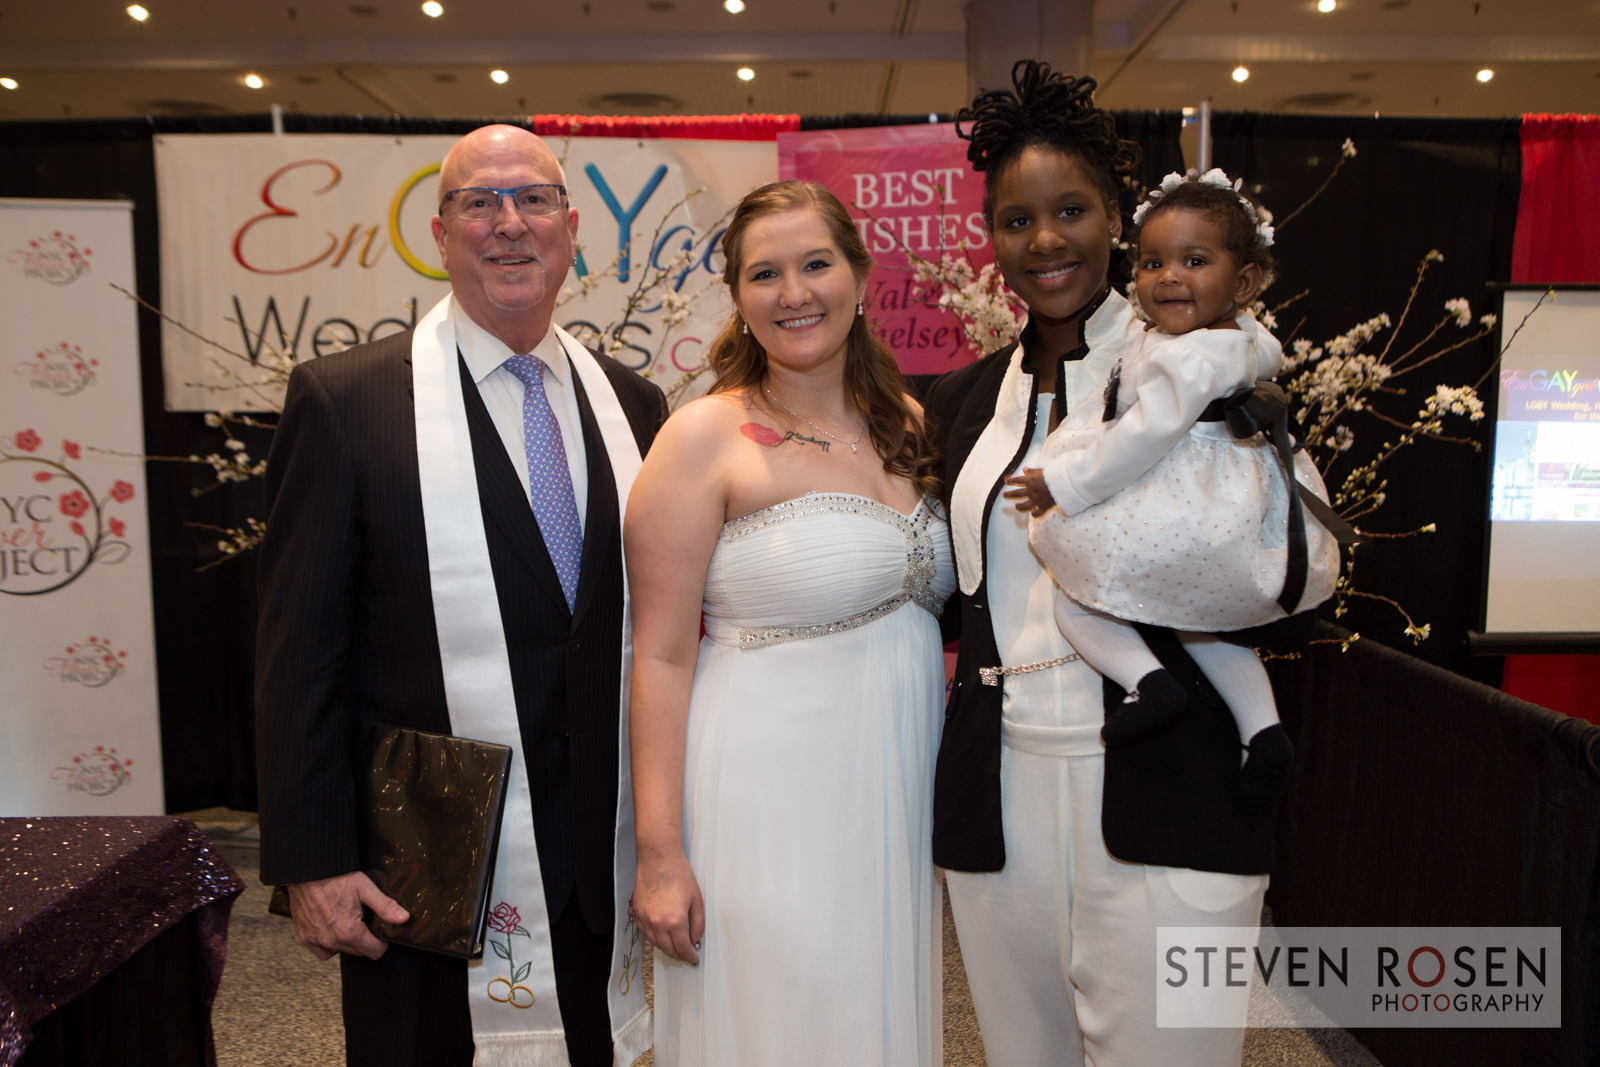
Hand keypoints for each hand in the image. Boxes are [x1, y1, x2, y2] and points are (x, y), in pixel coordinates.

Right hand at [286, 871, 409, 960]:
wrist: (307, 872)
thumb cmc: (334, 877)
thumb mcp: (365, 888)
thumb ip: (385, 906)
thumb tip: (403, 918)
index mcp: (349, 931)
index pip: (375, 952)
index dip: (382, 942)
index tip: (381, 930)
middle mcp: (332, 941)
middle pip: (359, 952)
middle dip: (366, 940)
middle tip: (364, 919)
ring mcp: (317, 941)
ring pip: (341, 951)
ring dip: (348, 942)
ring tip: (348, 920)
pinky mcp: (305, 938)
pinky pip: (322, 951)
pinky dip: (329, 944)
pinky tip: (334, 929)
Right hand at [632, 849, 704, 965]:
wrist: (659, 858)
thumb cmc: (678, 874)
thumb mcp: (697, 899)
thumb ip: (698, 923)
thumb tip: (695, 939)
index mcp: (675, 921)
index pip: (682, 948)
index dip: (689, 957)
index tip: (693, 959)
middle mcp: (658, 923)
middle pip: (668, 949)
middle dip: (678, 955)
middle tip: (685, 955)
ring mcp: (645, 918)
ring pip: (655, 943)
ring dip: (666, 948)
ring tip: (674, 947)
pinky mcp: (637, 912)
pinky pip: (645, 932)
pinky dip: (653, 937)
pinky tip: (660, 936)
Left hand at [1001, 467, 1054, 515]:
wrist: (1065, 483)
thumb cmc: (1055, 474)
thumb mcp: (1042, 470)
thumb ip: (1032, 471)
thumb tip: (1025, 469)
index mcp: (1030, 480)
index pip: (1016, 480)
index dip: (1010, 480)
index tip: (1006, 481)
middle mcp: (1031, 491)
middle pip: (1017, 493)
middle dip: (1009, 494)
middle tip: (1004, 495)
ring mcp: (1037, 500)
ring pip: (1024, 506)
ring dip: (1019, 506)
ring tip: (1016, 506)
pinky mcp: (1044, 507)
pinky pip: (1037, 513)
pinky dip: (1034, 514)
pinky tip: (1032, 513)